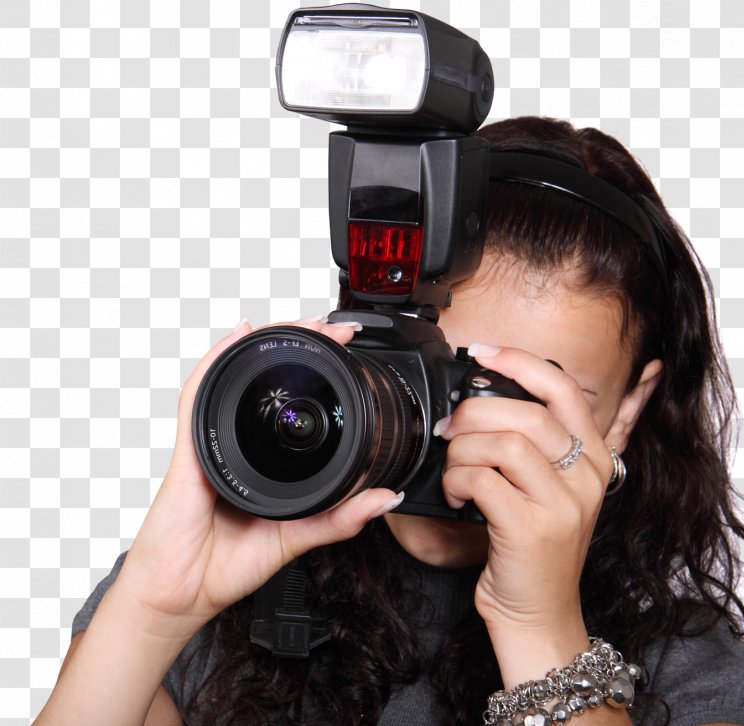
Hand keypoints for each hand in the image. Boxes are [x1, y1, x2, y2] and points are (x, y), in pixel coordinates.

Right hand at [116, 317, 399, 638]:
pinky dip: (217, 360)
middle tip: (332, 328)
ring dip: (268, 343)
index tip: (347, 352)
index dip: (316, 372)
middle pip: (262, 377)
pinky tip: (239, 336)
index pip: (288, 401)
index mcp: (262, 458)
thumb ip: (340, 519)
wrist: (183, 595)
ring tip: (301, 323)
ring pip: (234, 375)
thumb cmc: (227, 565)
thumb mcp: (297, 538)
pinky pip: (198, 395)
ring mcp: (211, 441)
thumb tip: (386, 499)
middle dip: (297, 343)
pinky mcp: (190, 449)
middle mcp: (235, 441)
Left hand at [436, 344, 614, 665]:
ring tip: (455, 470)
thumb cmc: (532, 545)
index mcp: (594, 457)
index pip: (562, 389)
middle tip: (450, 429)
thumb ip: (532, 445)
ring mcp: (564, 504)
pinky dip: (457, 481)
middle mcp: (587, 477)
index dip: (519, 361)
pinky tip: (456, 496)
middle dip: (473, 413)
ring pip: (502, 443)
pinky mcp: (533, 530)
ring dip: (462, 451)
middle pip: (525, 413)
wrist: (539, 613)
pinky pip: (483, 480)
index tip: (481, 352)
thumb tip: (482, 397)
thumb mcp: (549, 488)